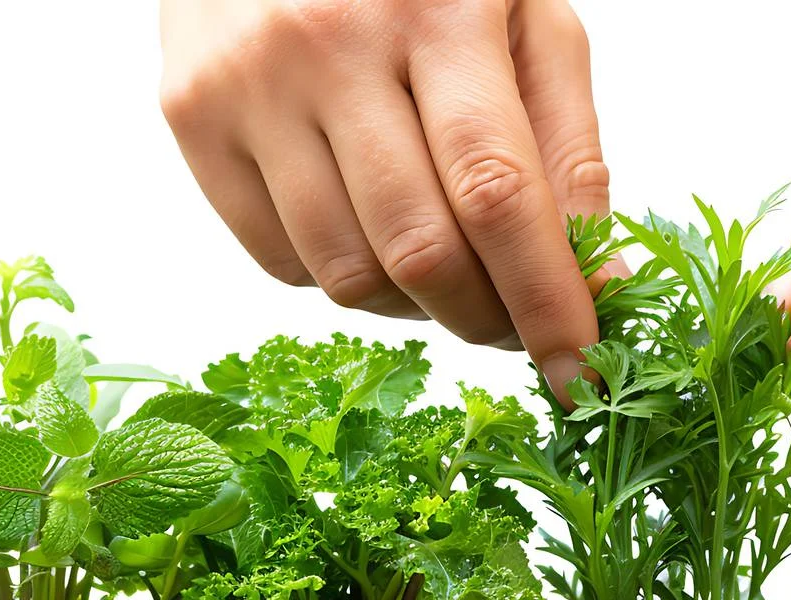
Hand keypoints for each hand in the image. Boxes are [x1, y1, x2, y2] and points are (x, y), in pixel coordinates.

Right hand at [159, 0, 607, 395]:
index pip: (498, 192)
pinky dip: (350, 280)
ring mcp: (248, 85)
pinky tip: (377, 230)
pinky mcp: (190, 117)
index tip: (583, 373)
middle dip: (490, 320)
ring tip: (452, 270)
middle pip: (421, 250)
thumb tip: (600, 279)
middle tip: (522, 327)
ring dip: (421, 309)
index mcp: (438, 12)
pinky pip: (284, 262)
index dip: (548, 299)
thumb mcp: (528, 22)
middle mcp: (330, 46)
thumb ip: (571, 148)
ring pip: (348, 275)